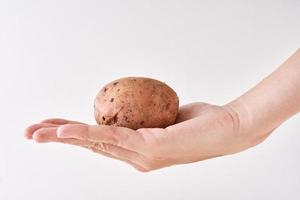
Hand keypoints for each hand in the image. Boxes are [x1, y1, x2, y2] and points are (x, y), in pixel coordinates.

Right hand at [24, 102, 267, 171]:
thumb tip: (133, 105)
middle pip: (91, 146)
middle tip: (30, 133)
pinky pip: (114, 138)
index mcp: (138, 150)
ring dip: (64, 137)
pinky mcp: (151, 149)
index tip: (52, 126)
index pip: (99, 142)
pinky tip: (66, 129)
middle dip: (58, 139)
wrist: (227, 128)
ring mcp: (143, 156)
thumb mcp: (165, 115)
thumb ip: (145, 116)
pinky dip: (88, 132)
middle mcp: (137, 158)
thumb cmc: (198, 122)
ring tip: (38, 132)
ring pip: (96, 144)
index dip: (74, 135)